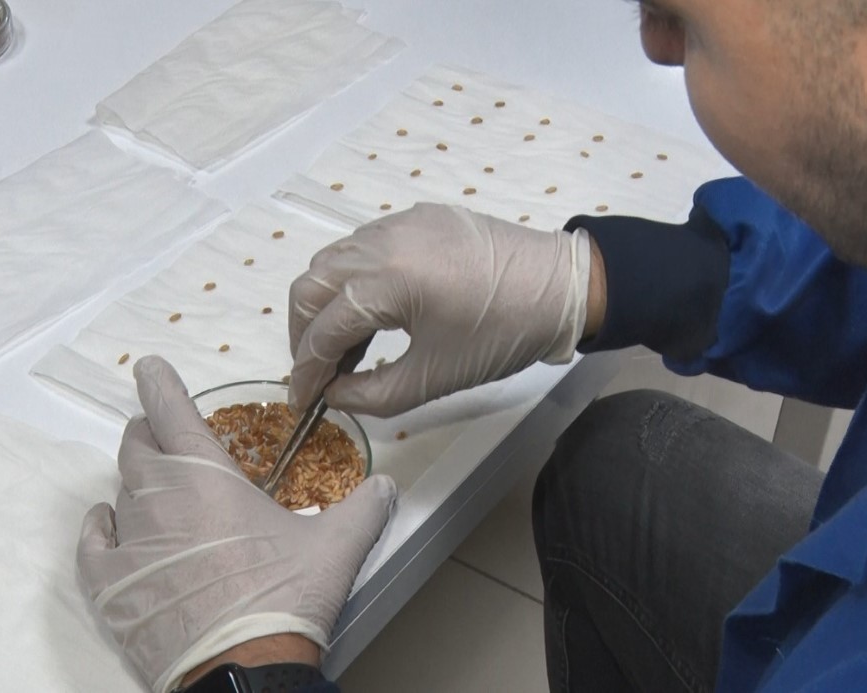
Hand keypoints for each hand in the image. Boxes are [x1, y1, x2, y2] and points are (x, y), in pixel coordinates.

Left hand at [76, 356, 395, 692]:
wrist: (243, 668)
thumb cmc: (285, 599)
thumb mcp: (337, 546)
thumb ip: (364, 508)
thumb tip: (387, 487)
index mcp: (206, 475)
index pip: (170, 409)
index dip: (158, 383)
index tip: (147, 367)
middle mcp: (159, 497)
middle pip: (137, 447)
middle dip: (149, 435)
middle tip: (166, 441)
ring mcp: (129, 542)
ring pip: (120, 492)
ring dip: (137, 485)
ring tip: (157, 493)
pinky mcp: (110, 585)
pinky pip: (91, 543)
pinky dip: (99, 527)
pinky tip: (106, 524)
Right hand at [289, 203, 592, 416]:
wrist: (562, 288)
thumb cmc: (501, 335)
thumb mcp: (433, 378)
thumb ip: (372, 394)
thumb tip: (335, 394)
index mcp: (383, 281)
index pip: (321, 330)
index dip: (306, 371)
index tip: (304, 402)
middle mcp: (380, 241)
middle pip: (311, 286)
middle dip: (304, 334)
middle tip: (316, 373)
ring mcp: (397, 223)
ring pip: (333, 261)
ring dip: (325, 304)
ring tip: (344, 347)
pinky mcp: (418, 217)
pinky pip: (363, 246)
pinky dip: (352, 280)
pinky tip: (373, 312)